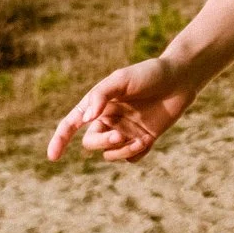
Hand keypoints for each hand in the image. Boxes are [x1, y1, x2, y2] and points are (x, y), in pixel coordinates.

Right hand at [45, 57, 195, 163]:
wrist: (180, 79)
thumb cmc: (149, 74)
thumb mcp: (121, 79)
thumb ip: (100, 96)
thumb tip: (85, 117)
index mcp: (97, 104)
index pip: (71, 124)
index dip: (60, 140)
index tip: (52, 157)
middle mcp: (108, 119)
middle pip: (91, 142)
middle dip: (102, 143)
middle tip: (118, 135)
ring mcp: (125, 132)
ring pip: (110, 154)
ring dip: (120, 151)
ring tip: (138, 139)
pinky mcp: (142, 140)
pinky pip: (130, 158)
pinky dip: (135, 153)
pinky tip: (147, 140)